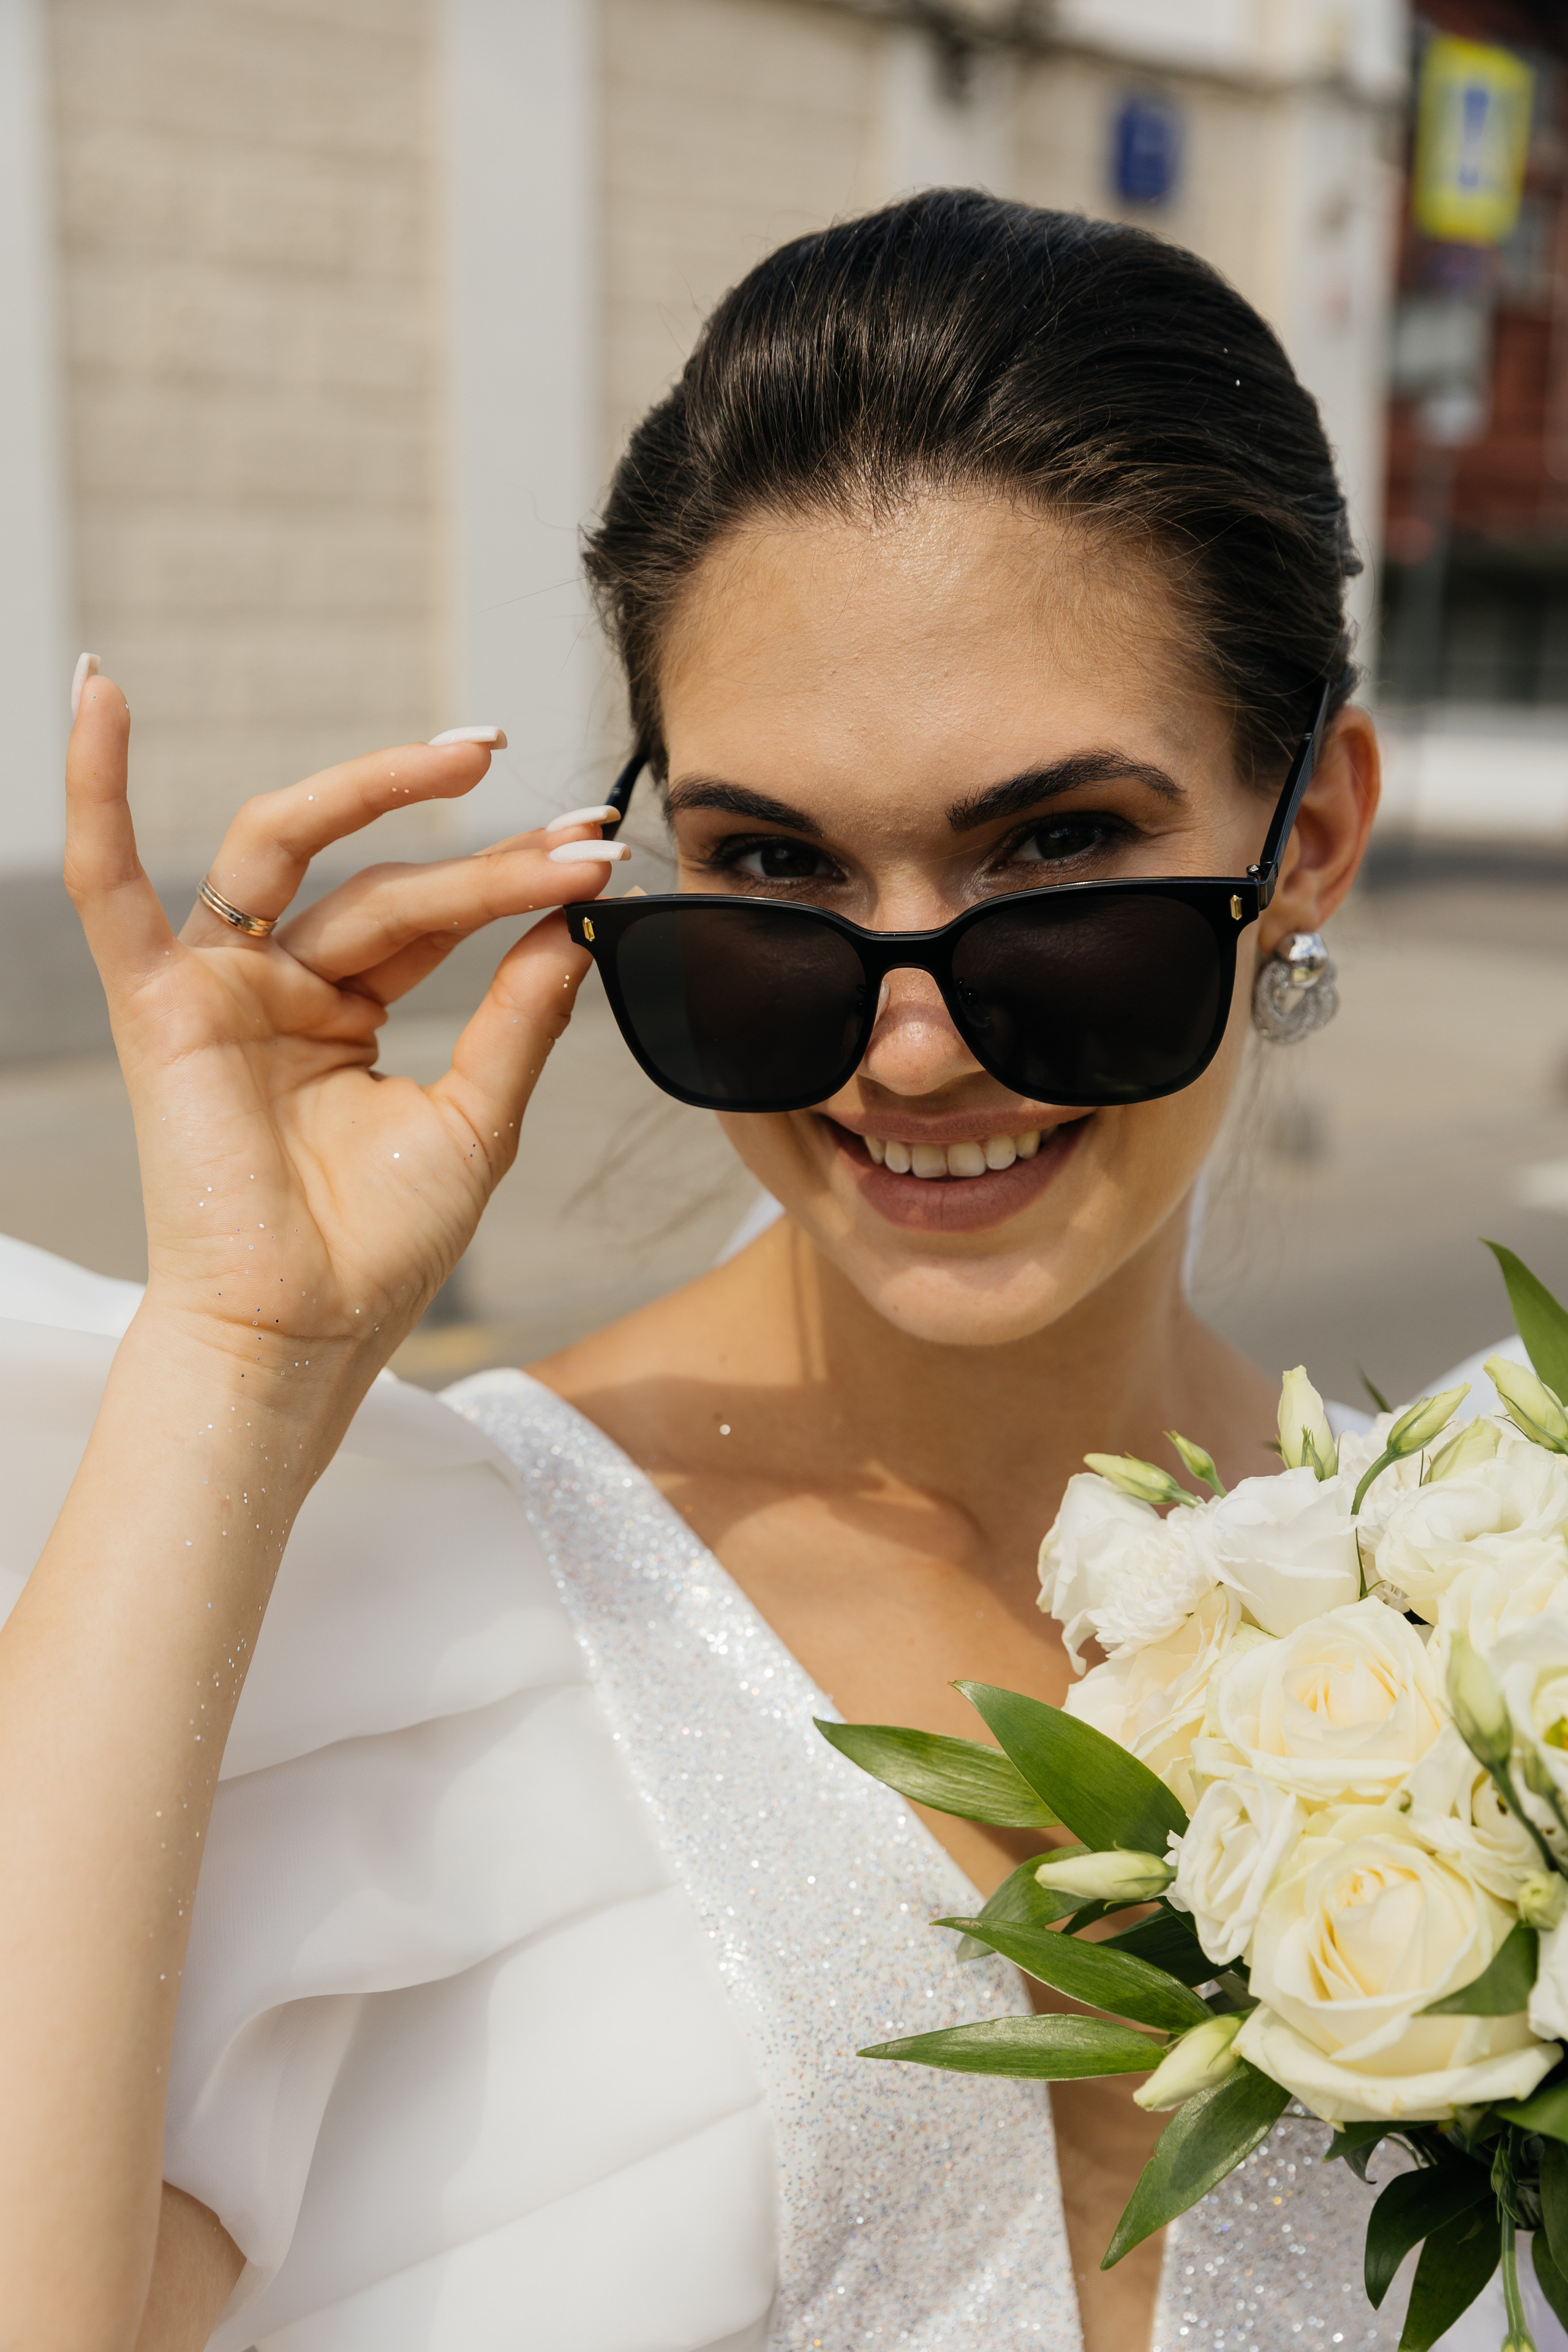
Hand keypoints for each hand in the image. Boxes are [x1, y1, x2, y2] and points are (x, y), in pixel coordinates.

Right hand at [65, 674, 622, 1384]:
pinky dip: (96, 791)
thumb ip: (517, 1016)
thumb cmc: (374, 1251)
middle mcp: (278, 988)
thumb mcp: (476, 1121)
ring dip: (375, 790)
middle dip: (484, 854)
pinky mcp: (158, 1006)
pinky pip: (110, 885)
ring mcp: (217, 989)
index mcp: (343, 1013)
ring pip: (292, 855)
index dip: (516, 881)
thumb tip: (573, 927)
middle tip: (577, 831)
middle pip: (383, 885)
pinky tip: (99, 697)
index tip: (600, 854)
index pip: (432, 917)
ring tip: (471, 754)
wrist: (302, 1337)